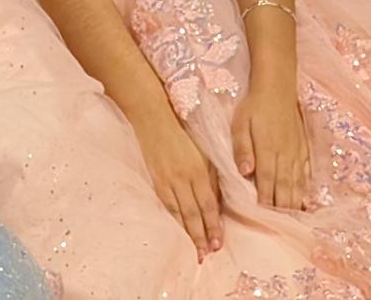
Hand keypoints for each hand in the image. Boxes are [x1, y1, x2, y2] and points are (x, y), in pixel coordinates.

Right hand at [131, 110, 223, 259]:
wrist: (152, 116)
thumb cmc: (182, 132)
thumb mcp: (204, 151)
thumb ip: (211, 176)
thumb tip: (217, 201)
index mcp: (198, 170)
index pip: (209, 204)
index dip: (214, 225)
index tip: (219, 242)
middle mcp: (183, 178)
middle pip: (194, 213)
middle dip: (201, 236)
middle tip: (207, 254)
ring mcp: (167, 179)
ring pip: (179, 212)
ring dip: (188, 233)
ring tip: (195, 251)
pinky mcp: (155, 178)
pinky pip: (165, 204)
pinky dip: (173, 219)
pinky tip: (177, 230)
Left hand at [232, 83, 309, 210]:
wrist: (277, 88)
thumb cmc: (254, 106)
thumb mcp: (240, 124)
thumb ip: (242, 148)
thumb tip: (245, 172)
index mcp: (268, 151)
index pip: (267, 181)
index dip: (266, 200)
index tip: (264, 216)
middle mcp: (285, 155)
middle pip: (285, 187)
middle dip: (282, 207)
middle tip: (281, 225)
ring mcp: (297, 153)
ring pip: (298, 182)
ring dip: (296, 201)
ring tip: (295, 218)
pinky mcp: (304, 148)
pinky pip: (307, 173)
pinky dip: (306, 187)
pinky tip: (306, 197)